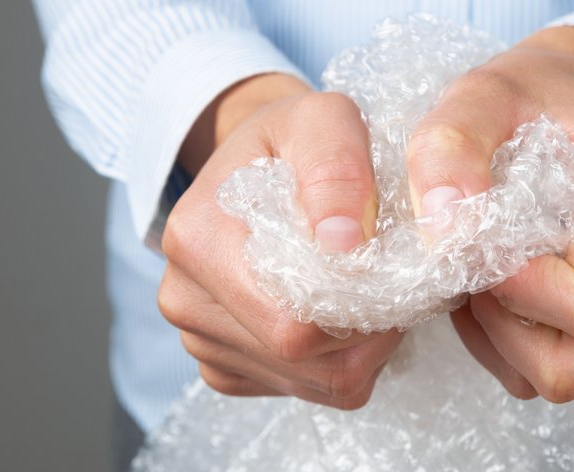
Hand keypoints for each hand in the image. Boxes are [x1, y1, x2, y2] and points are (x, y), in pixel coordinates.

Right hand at [159, 74, 402, 407]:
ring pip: (311, 384)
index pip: (294, 324)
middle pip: (303, 361)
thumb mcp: (323, 119)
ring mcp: (201, 340)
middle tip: (386, 282)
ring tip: (361, 290)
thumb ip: (336, 169)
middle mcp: (185, 300)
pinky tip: (335, 312)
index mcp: (198, 241)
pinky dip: (336, 361)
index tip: (388, 271)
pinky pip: (302, 389)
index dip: (361, 311)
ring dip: (357, 347)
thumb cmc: (294, 139)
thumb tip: (342, 245)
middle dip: (365, 331)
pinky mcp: (224, 365)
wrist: (257, 162)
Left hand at [407, 27, 573, 400]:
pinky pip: (553, 363)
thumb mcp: (481, 95)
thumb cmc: (529, 94)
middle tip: (476, 266)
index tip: (478, 245)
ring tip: (483, 271)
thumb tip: (444, 228)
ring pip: (561, 371)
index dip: (514, 292)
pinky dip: (509, 341)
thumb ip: (452, 147)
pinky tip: (494, 288)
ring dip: (502, 335)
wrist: (567, 96)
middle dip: (504, 326)